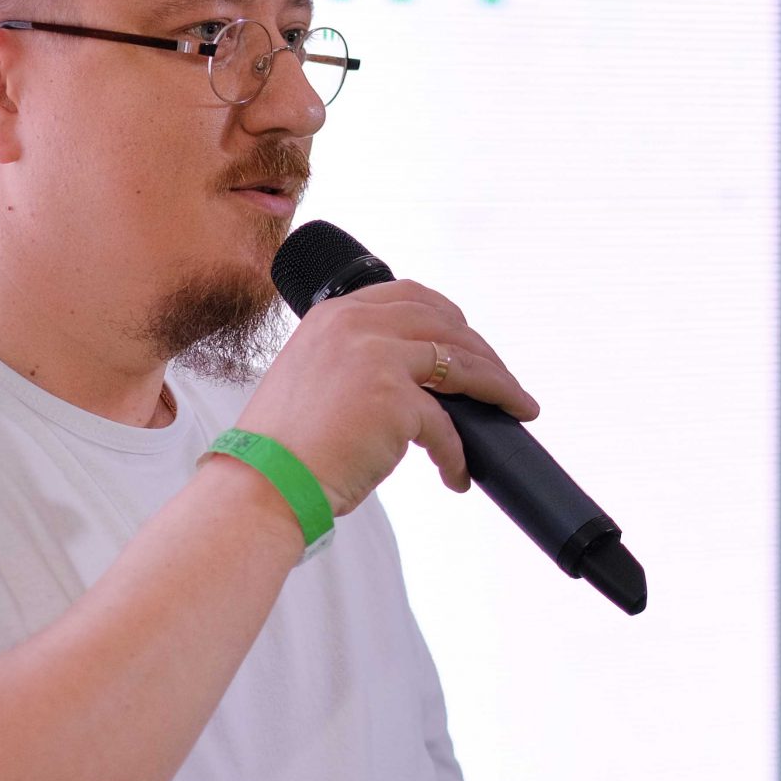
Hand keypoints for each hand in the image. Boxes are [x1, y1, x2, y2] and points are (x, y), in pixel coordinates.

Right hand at [233, 279, 537, 515]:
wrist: (263, 483)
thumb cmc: (284, 448)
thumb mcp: (313, 381)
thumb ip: (353, 363)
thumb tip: (410, 383)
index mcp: (334, 316)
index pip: (409, 297)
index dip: (450, 318)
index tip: (469, 342)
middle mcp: (356, 325)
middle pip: (446, 324)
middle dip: (484, 353)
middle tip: (506, 383)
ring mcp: (378, 358)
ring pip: (461, 364)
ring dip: (498, 390)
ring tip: (517, 412)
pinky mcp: (395, 399)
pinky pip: (446, 426)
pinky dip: (457, 454)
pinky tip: (456, 475)